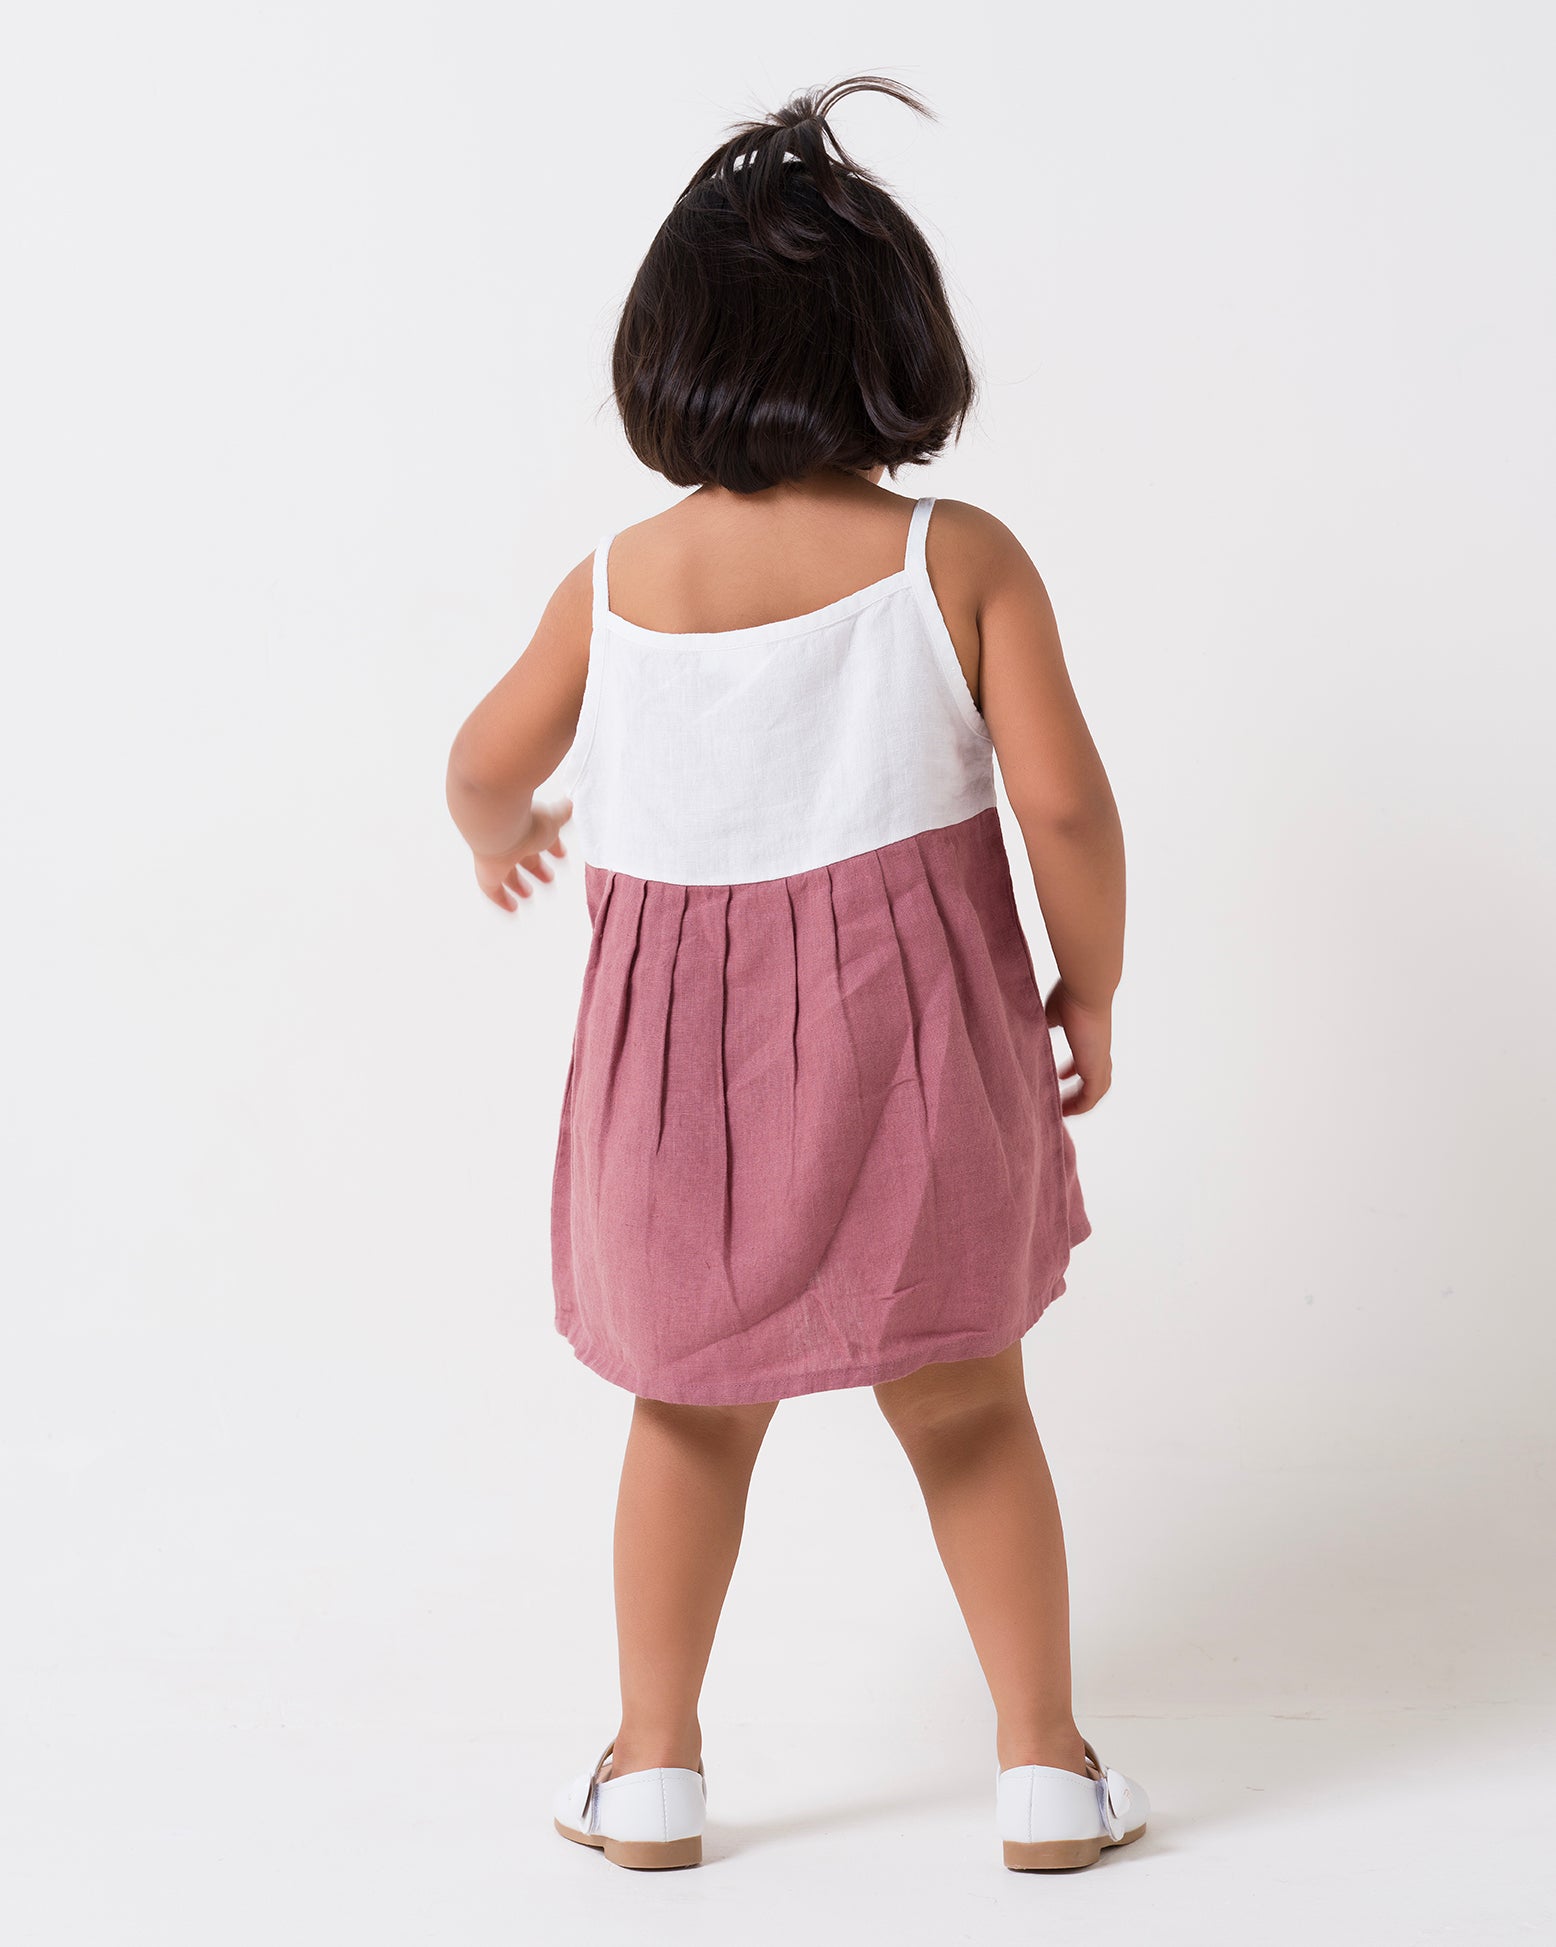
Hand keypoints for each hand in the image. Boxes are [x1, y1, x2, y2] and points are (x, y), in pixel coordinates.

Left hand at [472, 798, 571, 910]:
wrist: (496, 823)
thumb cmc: (526, 819)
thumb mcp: (553, 819)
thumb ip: (562, 813)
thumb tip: (570, 805)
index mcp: (526, 826)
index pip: (540, 837)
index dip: (552, 846)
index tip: (561, 854)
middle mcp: (510, 841)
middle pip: (523, 856)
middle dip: (536, 867)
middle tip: (549, 878)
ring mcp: (497, 857)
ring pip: (508, 872)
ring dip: (519, 884)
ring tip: (529, 894)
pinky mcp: (487, 873)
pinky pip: (493, 889)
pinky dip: (502, 899)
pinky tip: (512, 908)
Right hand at [1044, 980, 1111, 1114]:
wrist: (1087, 992)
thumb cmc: (1071, 996)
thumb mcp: (1054, 1012)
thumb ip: (1050, 1021)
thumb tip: (1041, 1024)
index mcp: (1091, 1038)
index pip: (1087, 1059)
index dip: (1074, 1069)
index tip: (1061, 1075)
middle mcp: (1099, 1051)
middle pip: (1097, 1080)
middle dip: (1080, 1092)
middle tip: (1063, 1101)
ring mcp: (1100, 1060)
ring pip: (1097, 1090)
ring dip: (1080, 1102)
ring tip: (1063, 1111)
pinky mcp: (1095, 1068)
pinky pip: (1090, 1096)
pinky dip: (1080, 1106)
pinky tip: (1065, 1111)